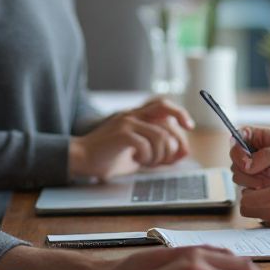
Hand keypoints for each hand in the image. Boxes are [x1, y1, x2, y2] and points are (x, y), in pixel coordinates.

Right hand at [69, 98, 192, 179]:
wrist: (80, 159)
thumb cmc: (108, 157)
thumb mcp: (138, 153)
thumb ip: (158, 150)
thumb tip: (182, 152)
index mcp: (137, 115)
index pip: (165, 106)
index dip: (181, 114)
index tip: (189, 126)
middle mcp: (133, 114)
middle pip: (168, 115)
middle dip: (176, 141)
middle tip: (169, 159)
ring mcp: (127, 121)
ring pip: (161, 136)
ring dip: (159, 155)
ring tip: (147, 163)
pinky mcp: (121, 133)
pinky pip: (147, 145)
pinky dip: (147, 157)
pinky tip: (137, 161)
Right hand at [230, 125, 269, 189]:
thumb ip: (265, 156)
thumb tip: (246, 166)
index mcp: (255, 137)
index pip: (235, 141)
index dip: (237, 152)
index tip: (247, 163)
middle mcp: (250, 152)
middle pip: (235, 162)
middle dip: (249, 171)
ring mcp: (252, 168)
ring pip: (239, 176)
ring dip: (254, 181)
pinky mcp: (256, 183)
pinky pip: (247, 188)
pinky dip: (257, 189)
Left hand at [239, 179, 269, 227]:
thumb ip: (266, 187)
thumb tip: (250, 190)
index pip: (244, 199)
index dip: (249, 190)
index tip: (259, 183)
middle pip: (246, 209)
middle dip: (251, 199)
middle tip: (264, 190)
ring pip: (256, 215)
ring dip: (259, 206)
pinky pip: (268, 220)